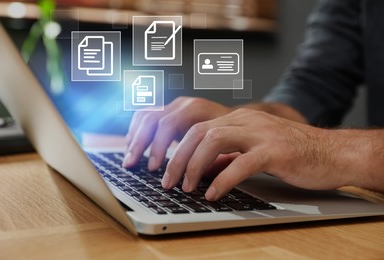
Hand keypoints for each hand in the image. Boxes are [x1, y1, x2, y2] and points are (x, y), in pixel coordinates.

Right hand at [122, 97, 232, 169]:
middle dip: (140, 143)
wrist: (243, 122)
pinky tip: (133, 147)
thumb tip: (198, 178)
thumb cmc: (237, 138)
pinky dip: (137, 131)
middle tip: (132, 164)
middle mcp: (184, 105)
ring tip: (130, 159)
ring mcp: (176, 106)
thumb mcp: (232, 149)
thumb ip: (216, 162)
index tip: (155, 169)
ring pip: (146, 116)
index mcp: (197, 110)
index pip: (168, 125)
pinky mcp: (171, 111)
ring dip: (135, 137)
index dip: (158, 147)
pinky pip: (147, 116)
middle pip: (152, 119)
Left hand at [162, 108, 347, 200]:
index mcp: (239, 119)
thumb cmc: (292, 153)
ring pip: (214, 140)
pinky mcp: (275, 151)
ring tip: (187, 187)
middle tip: (169, 182)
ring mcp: (261, 133)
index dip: (177, 148)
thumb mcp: (253, 150)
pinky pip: (241, 163)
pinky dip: (223, 180)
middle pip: (199, 132)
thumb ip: (227, 155)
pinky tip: (214, 194)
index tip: (166, 170)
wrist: (332, 152)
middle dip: (178, 158)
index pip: (197, 128)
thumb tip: (201, 168)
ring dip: (194, 166)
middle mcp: (246, 120)